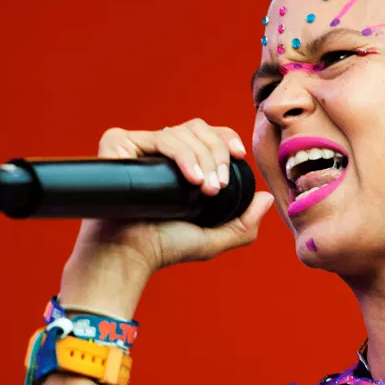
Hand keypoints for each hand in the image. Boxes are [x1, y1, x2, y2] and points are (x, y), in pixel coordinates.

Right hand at [65, 119, 273, 283]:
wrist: (129, 256)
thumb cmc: (163, 249)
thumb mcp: (213, 239)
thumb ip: (244, 224)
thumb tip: (266, 198)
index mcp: (176, 163)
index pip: (205, 134)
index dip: (224, 137)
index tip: (239, 155)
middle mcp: (156, 151)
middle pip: (197, 128)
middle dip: (216, 153)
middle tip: (218, 187)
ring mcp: (136, 146)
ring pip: (180, 132)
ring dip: (202, 158)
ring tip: (206, 190)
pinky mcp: (117, 145)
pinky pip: (157, 138)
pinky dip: (179, 154)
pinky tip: (189, 179)